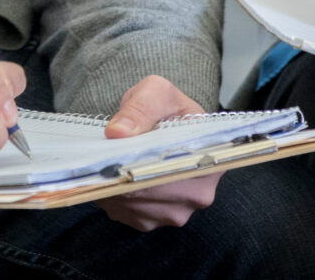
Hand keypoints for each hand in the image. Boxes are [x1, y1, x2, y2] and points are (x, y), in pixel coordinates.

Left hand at [98, 76, 219, 230]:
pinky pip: (123, 213)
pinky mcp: (151, 222)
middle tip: (103, 156)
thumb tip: (117, 132)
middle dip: (123, 176)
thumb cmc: (166, 107)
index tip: (119, 155)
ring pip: (133, 205)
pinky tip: (110, 175)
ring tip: (107, 162)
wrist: (163, 122)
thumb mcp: (157, 92)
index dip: (143, 163)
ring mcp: (175, 214)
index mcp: (211, 161)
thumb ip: (141, 108)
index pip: (175, 170)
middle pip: (151, 192)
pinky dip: (110, 196)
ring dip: (114, 186)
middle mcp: (199, 195)